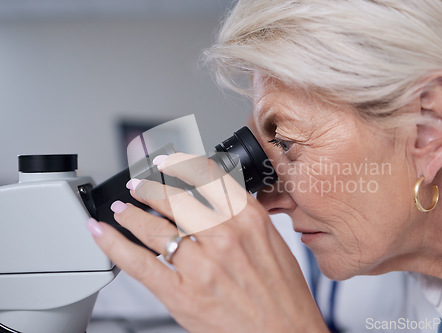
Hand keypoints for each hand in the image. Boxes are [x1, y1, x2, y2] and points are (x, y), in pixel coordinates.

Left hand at [87, 153, 327, 332]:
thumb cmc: (285, 295)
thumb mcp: (274, 243)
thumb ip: (244, 218)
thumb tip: (217, 200)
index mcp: (249, 220)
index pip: (207, 179)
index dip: (180, 165)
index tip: (167, 161)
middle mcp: (224, 236)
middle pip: (175, 200)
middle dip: (151, 188)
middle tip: (140, 184)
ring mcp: (201, 265)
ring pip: (154, 227)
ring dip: (132, 213)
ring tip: (122, 208)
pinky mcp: (182, 294)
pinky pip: (140, 264)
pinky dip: (114, 245)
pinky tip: (101, 232)